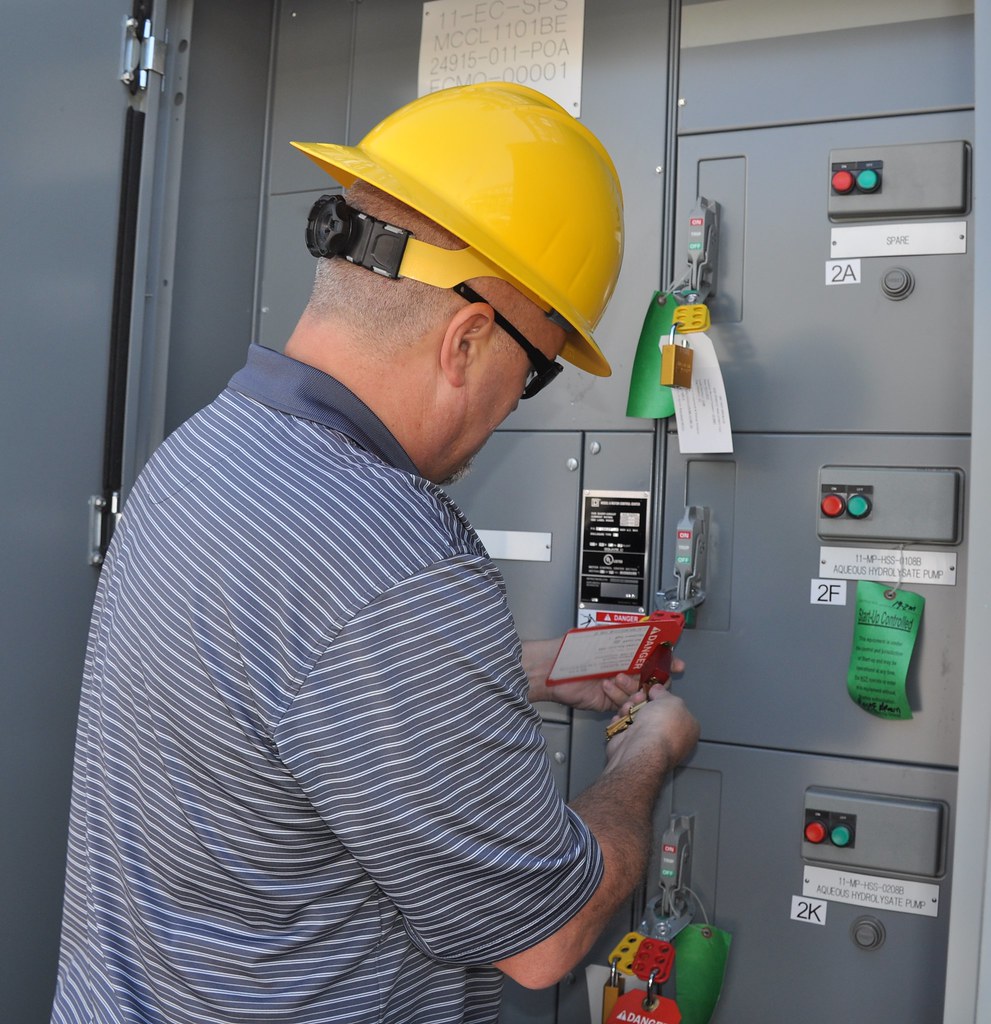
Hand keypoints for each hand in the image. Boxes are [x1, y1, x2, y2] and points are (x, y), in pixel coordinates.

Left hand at [524, 637, 685, 712]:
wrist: (548, 672)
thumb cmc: (567, 650)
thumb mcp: (597, 636)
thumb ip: (621, 634)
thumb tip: (644, 628)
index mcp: (619, 650)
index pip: (649, 654)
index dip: (664, 658)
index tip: (676, 662)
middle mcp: (619, 668)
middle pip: (648, 675)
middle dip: (658, 678)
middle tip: (661, 678)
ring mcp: (615, 685)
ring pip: (639, 691)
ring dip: (634, 687)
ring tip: (620, 679)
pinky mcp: (608, 701)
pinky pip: (624, 703)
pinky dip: (622, 698)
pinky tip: (611, 689)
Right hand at [604, 684, 698, 772]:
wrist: (641, 748)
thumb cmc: (662, 724)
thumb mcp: (671, 700)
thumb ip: (664, 693)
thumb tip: (658, 690)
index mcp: (687, 730)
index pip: (677, 711)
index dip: (664, 699)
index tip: (654, 692)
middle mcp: (672, 739)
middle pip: (654, 713)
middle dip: (642, 702)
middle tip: (638, 697)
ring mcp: (650, 745)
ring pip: (638, 719)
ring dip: (630, 709)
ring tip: (627, 709)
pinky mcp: (631, 748)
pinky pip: (625, 728)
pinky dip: (621, 722)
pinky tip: (620, 718)